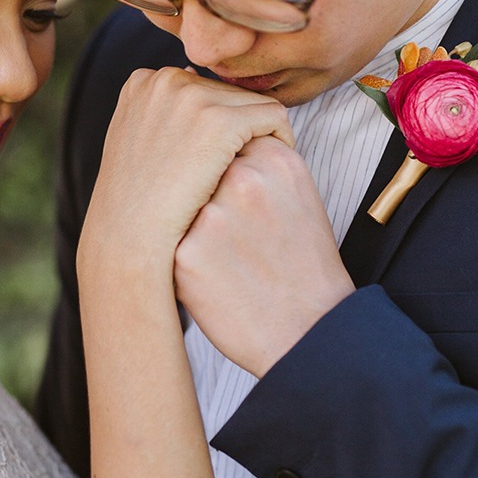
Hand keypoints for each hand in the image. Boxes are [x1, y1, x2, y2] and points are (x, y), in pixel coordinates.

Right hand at [79, 69, 293, 279]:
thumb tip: (194, 73)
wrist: (131, 240)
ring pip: (253, 104)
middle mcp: (166, 80)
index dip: (214, 124)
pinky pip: (274, 117)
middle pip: (227, 93)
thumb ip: (161, 111)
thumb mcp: (135, 145)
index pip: (200, 88)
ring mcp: (192, 97)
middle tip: (243, 169)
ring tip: (257, 173)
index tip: (216, 158)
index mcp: (143, 82)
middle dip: (238, 127)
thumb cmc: (134, 205)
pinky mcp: (222, 121)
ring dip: (259, 134)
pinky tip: (270, 173)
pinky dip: (281, 140)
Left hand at [174, 135, 354, 376]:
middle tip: (236, 235)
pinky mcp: (185, 254)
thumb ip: (261, 165)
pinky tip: (214, 278)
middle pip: (200, 172)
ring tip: (227, 258)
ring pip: (179, 206)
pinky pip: (168, 242)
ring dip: (192, 228)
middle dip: (208, 198)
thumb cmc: (304, 266)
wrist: (310, 331)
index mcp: (275, 160)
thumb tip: (215, 148)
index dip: (228, 179)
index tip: (249, 206)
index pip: (227, 147)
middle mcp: (243, 179)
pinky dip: (184, 260)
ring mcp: (211, 215)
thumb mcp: (299, 198)